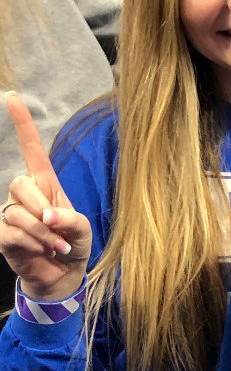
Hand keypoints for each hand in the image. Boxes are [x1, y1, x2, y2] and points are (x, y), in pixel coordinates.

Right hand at [0, 93, 91, 299]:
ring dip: (41, 232)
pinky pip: (9, 232)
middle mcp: (24, 194)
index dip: (22, 124)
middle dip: (41, 208)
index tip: (13, 96)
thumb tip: (47, 216)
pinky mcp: (0, 235)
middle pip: (19, 184)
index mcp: (46, 183)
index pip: (31, 148)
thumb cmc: (75, 244)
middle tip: (57, 227)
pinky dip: (31, 243)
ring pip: (15, 212)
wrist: (64, 274)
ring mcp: (9, 213)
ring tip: (57, 245)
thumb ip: (69, 219)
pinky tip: (43, 250)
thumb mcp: (82, 229)